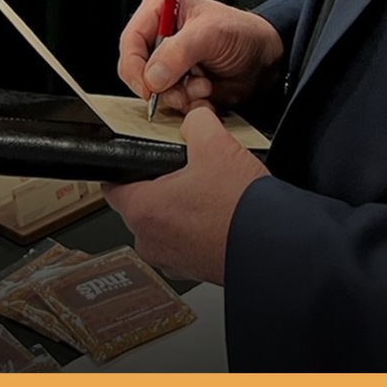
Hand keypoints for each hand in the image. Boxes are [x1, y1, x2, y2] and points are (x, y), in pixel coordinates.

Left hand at [103, 106, 268, 283]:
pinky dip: (195, 227)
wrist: (275, 246)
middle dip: (158, 184)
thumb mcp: (216, 144)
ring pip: (163, 224)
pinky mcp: (194, 269)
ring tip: (206, 189)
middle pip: (140, 203)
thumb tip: (194, 117)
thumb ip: (196, 121)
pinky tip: (218, 211)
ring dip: (178, 207)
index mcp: (143, 211)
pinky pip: (184, 240)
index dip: (121, 166)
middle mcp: (150, 241)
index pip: (112, 186)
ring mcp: (172, 260)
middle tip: (183, 168)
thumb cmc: (240, 208)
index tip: (129, 158)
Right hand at [118, 0, 283, 113]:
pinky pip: (169, 102)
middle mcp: (159, 35)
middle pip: (136, 70)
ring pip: (153, 91)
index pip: (130, 41)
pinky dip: (188, 103)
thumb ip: (179, 52)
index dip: (135, 67)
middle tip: (186, 86)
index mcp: (159, 9)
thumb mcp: (211, 34)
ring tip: (204, 84)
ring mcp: (168, 61)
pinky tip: (206, 92)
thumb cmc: (242, 33)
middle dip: (163, 85)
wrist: (265, 60)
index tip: (150, 87)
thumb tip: (152, 77)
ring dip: (180, 95)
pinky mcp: (178, 83)